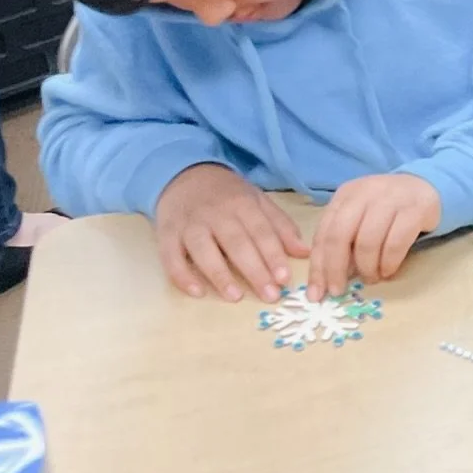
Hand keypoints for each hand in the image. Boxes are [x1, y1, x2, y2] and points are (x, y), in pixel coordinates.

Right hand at [155, 163, 308, 301]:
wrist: (183, 175)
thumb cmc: (227, 194)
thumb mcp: (257, 201)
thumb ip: (280, 226)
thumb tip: (305, 253)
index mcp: (242, 204)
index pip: (261, 231)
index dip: (273, 255)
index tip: (285, 278)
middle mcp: (216, 214)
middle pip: (236, 243)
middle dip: (255, 270)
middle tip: (271, 295)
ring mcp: (189, 224)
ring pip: (204, 250)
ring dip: (220, 275)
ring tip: (236, 297)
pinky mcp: (167, 235)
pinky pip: (171, 257)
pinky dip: (182, 276)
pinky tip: (197, 292)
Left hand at [308, 174, 440, 300]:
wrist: (425, 187)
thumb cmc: (386, 210)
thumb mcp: (360, 217)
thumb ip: (343, 240)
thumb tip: (328, 278)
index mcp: (346, 194)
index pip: (324, 232)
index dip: (318, 266)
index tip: (317, 292)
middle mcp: (365, 192)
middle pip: (340, 235)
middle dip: (336, 269)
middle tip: (338, 291)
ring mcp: (391, 198)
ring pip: (368, 241)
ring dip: (366, 267)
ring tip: (371, 278)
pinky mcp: (415, 209)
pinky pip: (395, 243)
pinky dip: (388, 263)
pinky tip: (388, 271)